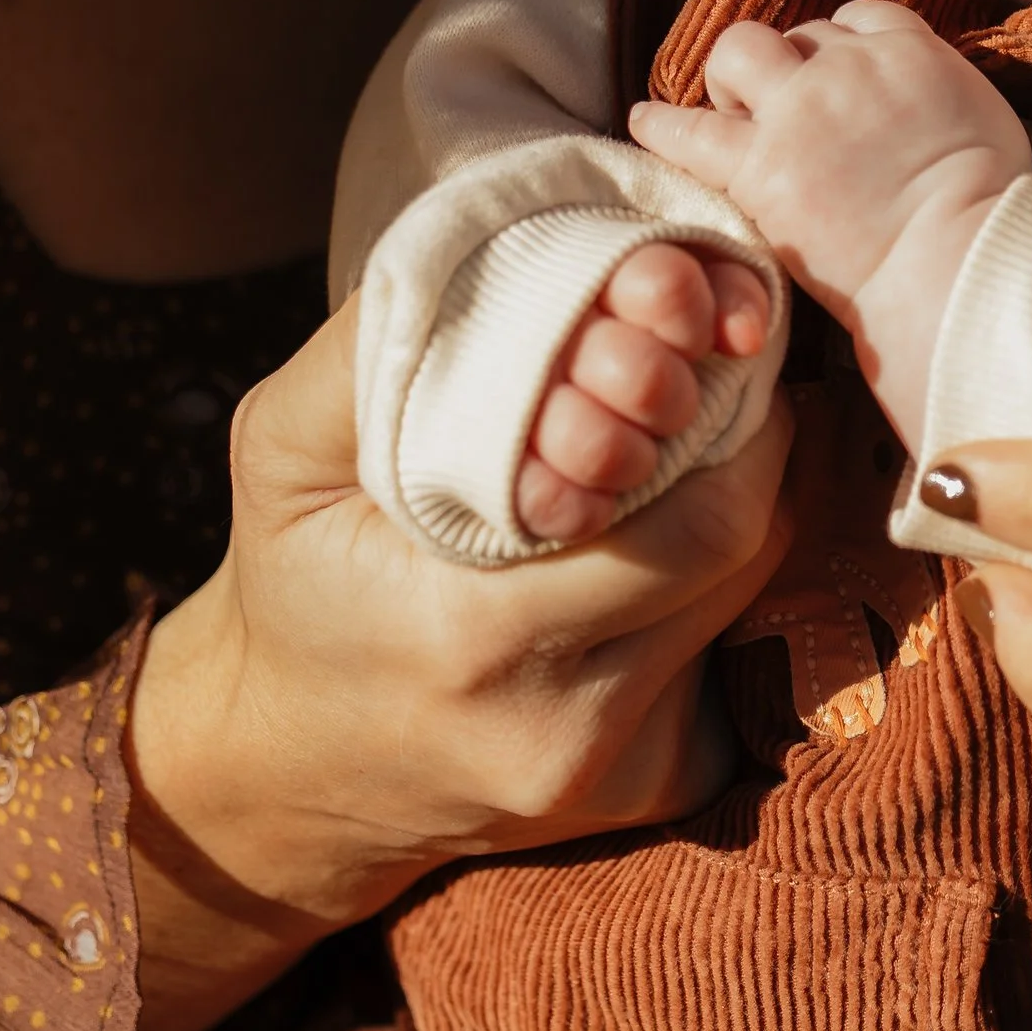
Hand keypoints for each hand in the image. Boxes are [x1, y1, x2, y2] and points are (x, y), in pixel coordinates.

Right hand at [128, 296, 792, 1030]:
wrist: (283, 777)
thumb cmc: (291, 588)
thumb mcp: (281, 455)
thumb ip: (375, 351)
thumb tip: (498, 241)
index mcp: (478, 643)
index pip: (699, 520)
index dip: (725, 414)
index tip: (700, 339)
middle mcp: (570, 729)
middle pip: (745, 550)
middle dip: (742, 444)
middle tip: (702, 376)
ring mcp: (625, 770)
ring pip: (750, 595)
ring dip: (729, 504)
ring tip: (672, 444)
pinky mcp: (661, 789)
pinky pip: (734, 656)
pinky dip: (710, 584)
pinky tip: (649, 549)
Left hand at [631, 0, 1028, 446]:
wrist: (956, 254)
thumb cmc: (992, 211)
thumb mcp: (995, 124)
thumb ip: (952, 98)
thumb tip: (942, 111)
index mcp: (912, 51)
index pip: (859, 19)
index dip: (841, 49)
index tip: (837, 77)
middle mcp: (849, 65)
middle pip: (799, 33)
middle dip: (789, 62)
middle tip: (786, 106)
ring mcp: (798, 111)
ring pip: (739, 51)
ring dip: (732, 77)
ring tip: (731, 109)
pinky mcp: (758, 167)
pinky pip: (689, 130)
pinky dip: (662, 124)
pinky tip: (644, 123)